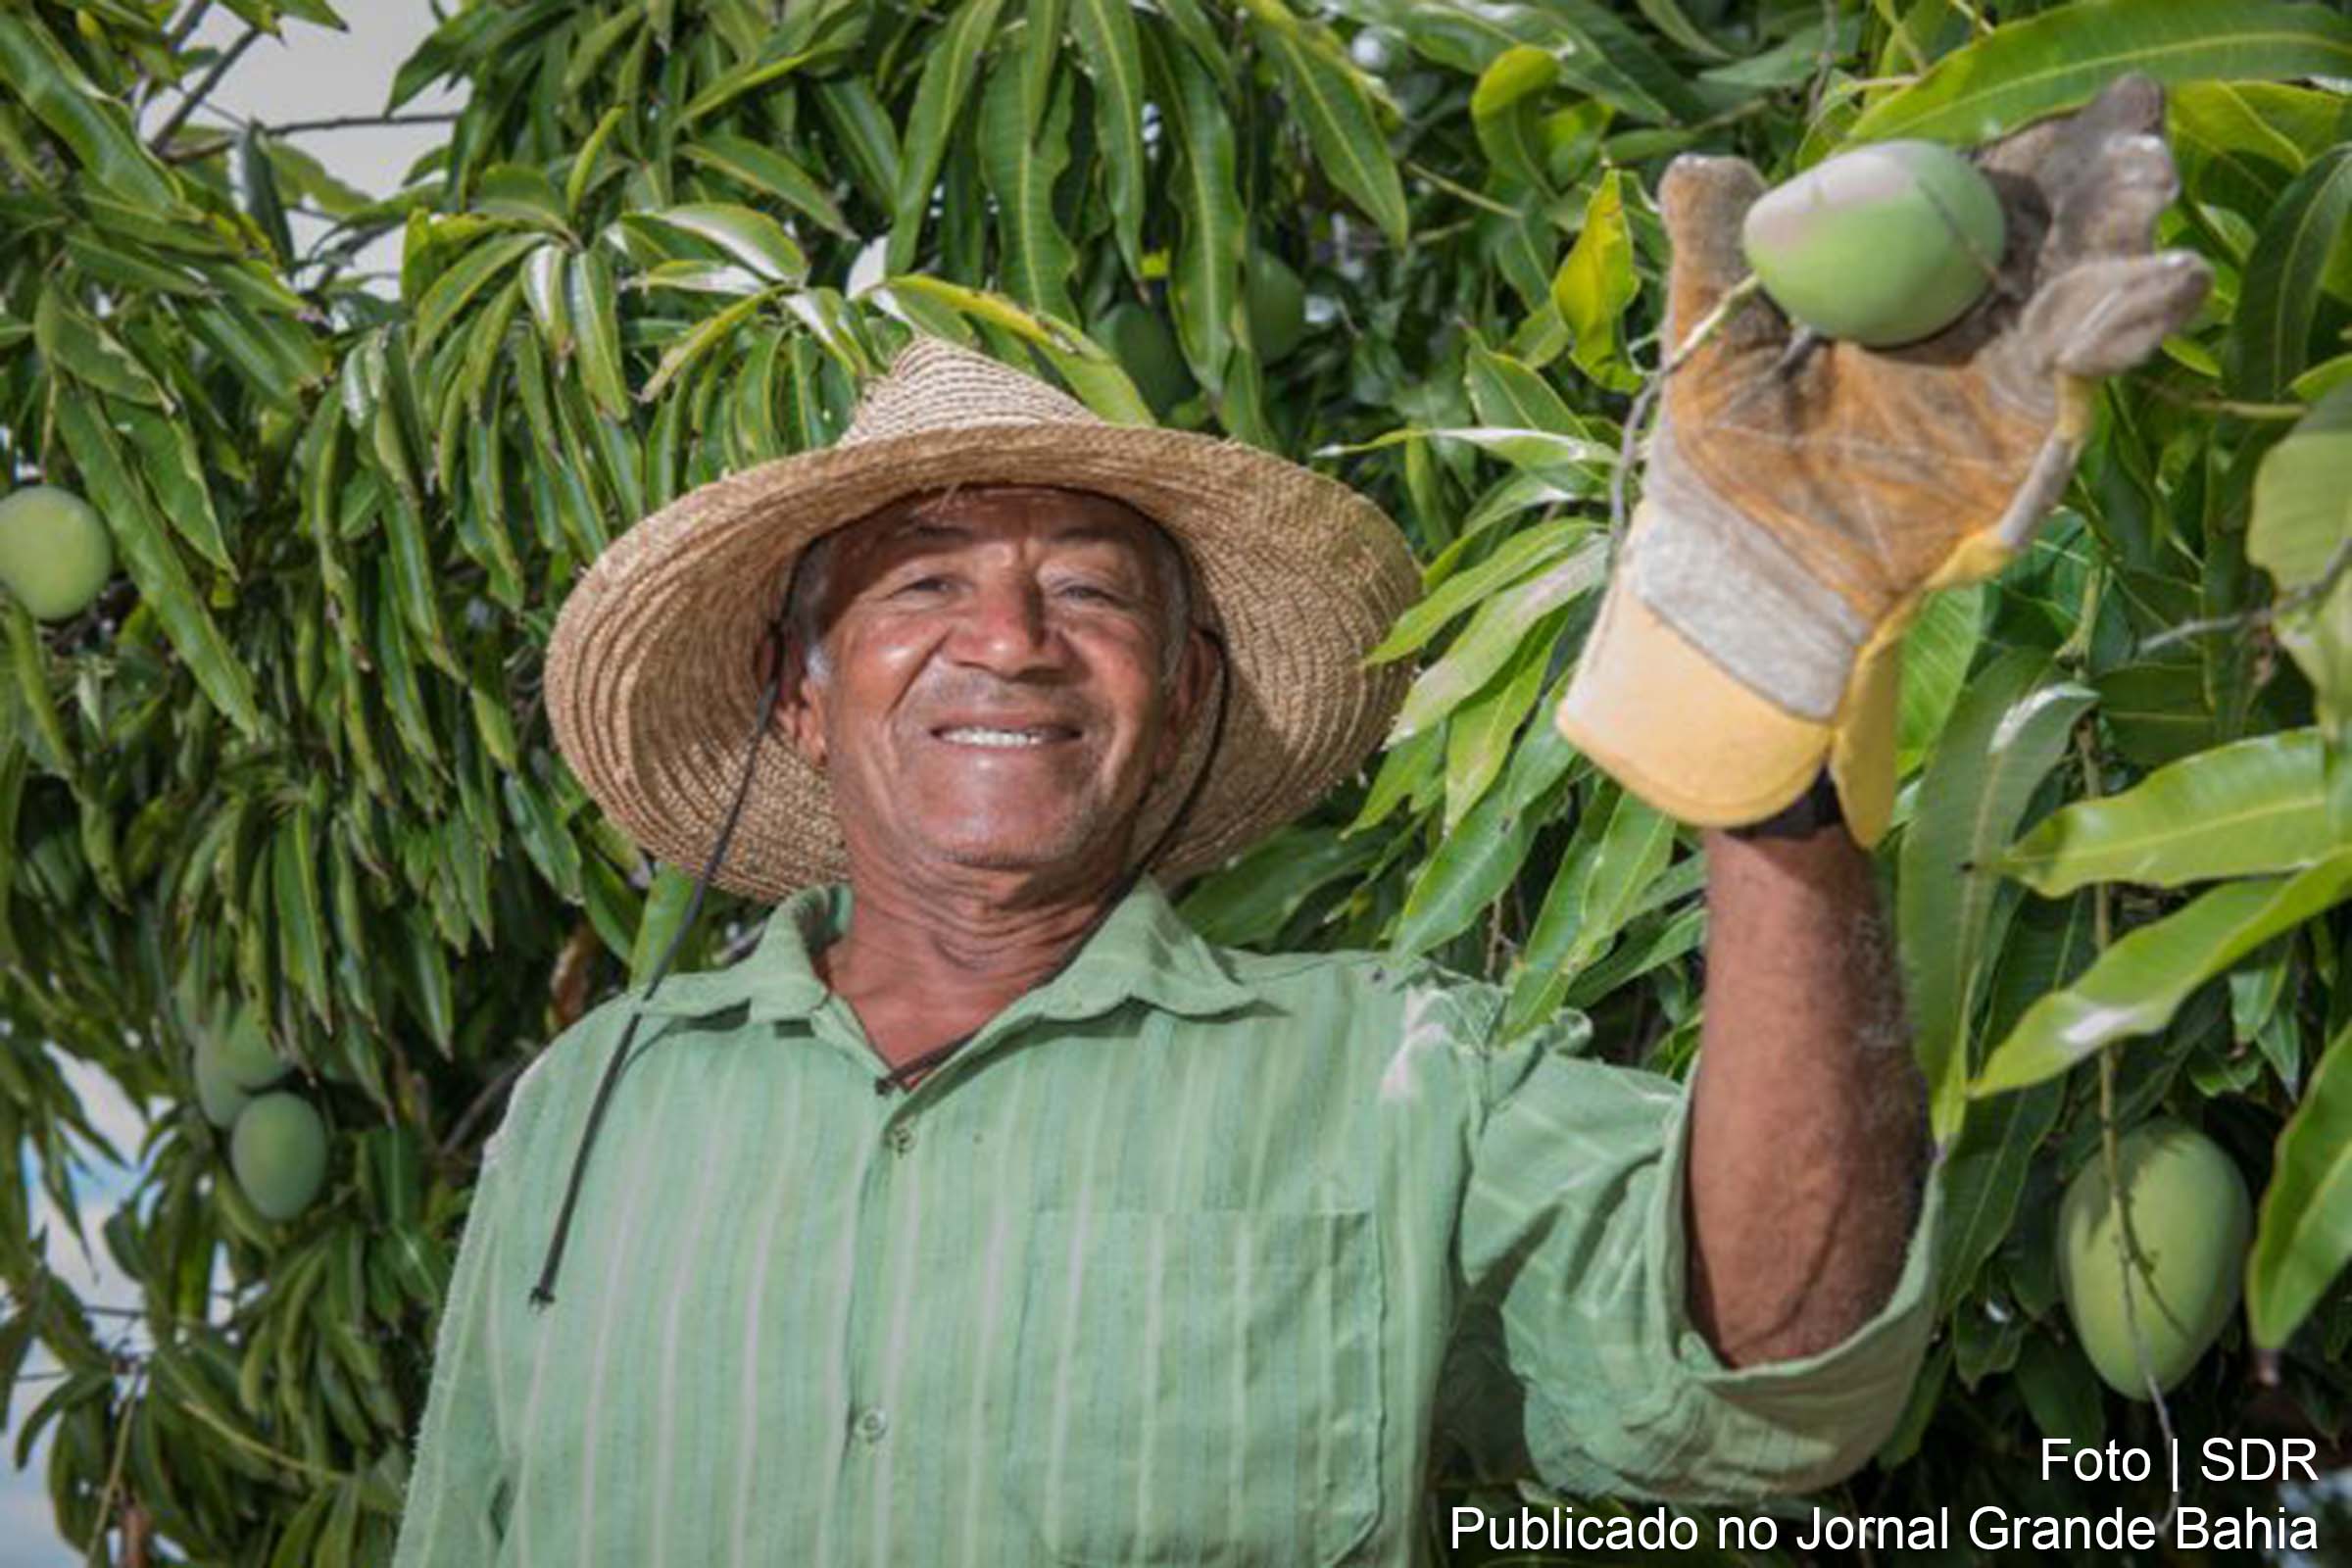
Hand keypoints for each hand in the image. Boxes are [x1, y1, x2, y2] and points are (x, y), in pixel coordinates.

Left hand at [1557, 74, 2211, 844]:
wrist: (1740, 580)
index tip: (2072, 105)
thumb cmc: (1718, 466)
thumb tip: (1700, 169)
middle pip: (2055, 228)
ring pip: (2086, 291)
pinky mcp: (2023, 443)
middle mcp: (1973, 318)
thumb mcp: (1712, 347)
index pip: (1979, 190)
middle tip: (2137, 130)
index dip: (2029, 147)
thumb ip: (1718, 256)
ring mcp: (2006, 379)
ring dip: (2127, 239)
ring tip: (2148, 190)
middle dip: (2105, 175)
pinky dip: (2122, 328)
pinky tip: (2156, 288)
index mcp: (1905, 276)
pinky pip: (2080, 377)